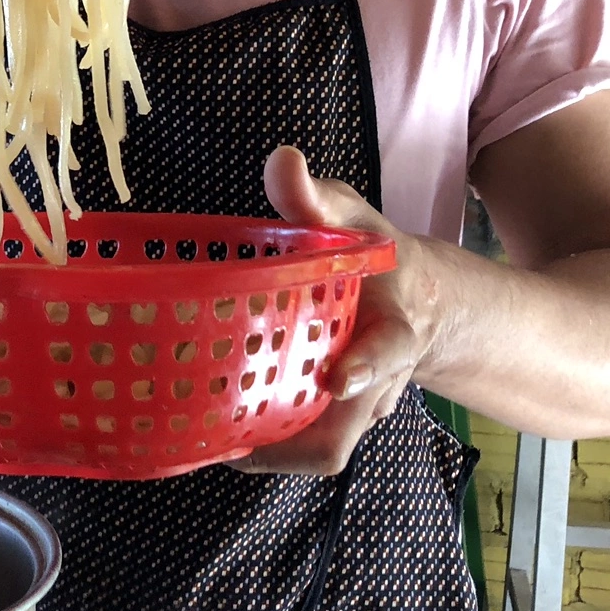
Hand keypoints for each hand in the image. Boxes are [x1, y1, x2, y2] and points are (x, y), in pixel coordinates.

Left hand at [230, 147, 434, 476]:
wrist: (415, 304)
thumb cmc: (375, 259)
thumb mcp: (353, 218)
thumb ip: (318, 199)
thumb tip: (283, 160)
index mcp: (392, 330)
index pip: (387, 354)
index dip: (366, 370)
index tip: (338, 377)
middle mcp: (374, 386)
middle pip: (336, 437)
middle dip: (283, 443)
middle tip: (221, 430)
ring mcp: (351, 414)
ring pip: (309, 450)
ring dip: (257, 447)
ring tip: (195, 430)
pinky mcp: (328, 426)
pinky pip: (293, 447)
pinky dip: (252, 442)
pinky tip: (201, 426)